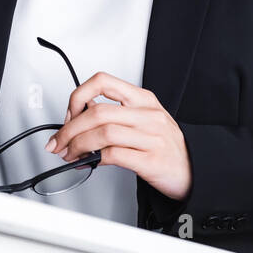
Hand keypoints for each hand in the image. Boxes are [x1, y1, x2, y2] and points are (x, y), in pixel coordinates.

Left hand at [46, 72, 191, 201]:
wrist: (193, 170)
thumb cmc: (165, 145)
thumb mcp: (144, 119)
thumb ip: (115, 113)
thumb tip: (78, 117)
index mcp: (143, 99)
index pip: (103, 82)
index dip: (78, 96)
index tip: (69, 113)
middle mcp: (147, 114)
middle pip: (97, 112)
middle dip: (69, 129)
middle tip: (59, 142)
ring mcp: (151, 137)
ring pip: (102, 133)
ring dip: (78, 146)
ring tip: (70, 155)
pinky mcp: (150, 160)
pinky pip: (114, 155)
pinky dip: (94, 160)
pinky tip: (88, 163)